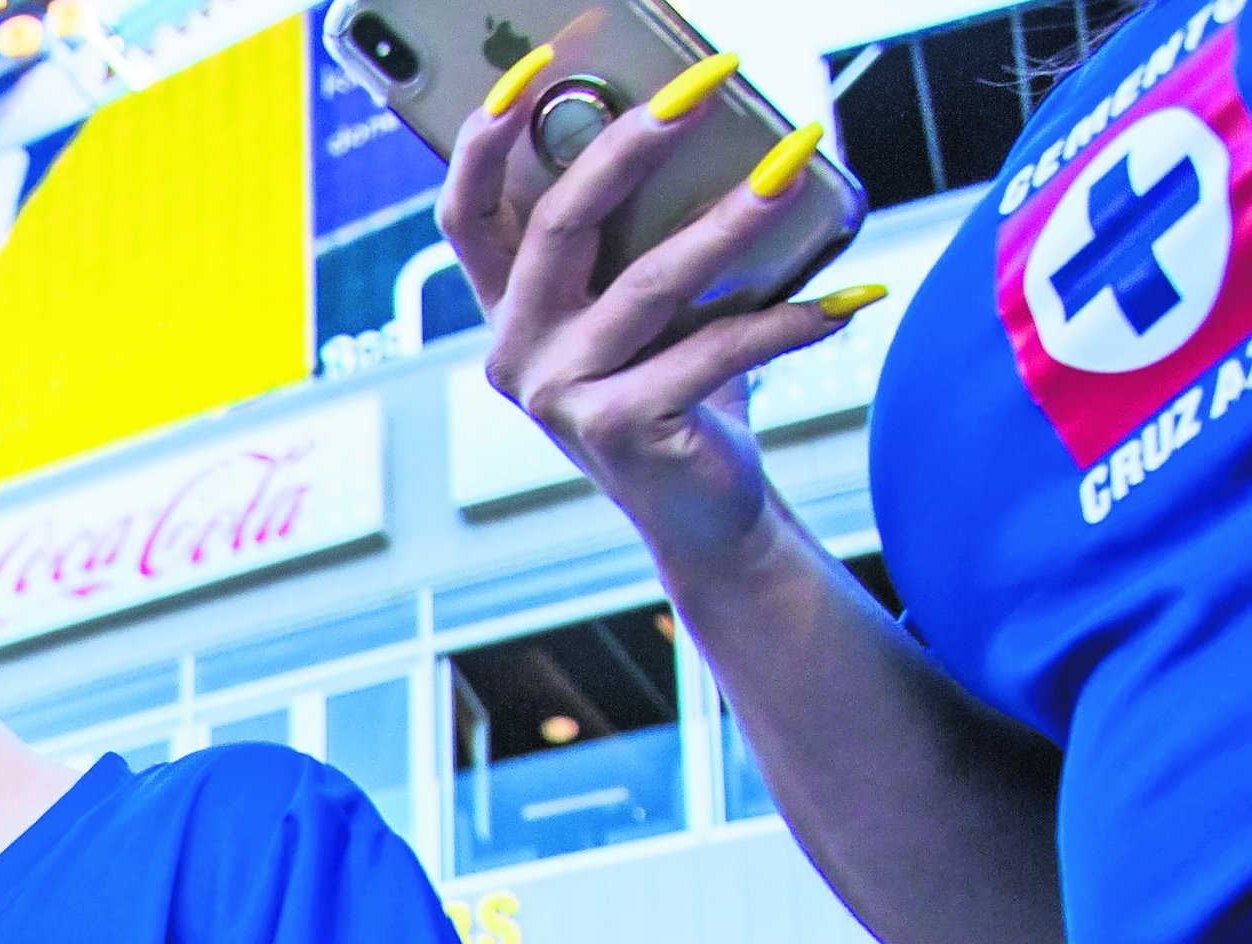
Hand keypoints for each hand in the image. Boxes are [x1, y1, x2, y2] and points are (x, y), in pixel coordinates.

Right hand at [440, 56, 875, 569]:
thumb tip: (714, 124)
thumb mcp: (649, 302)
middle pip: (558, 224)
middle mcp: (517, 349)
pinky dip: (789, 321)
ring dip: (732, 218)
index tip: (533, 65)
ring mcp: (561, 394)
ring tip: (795, 165)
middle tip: (704, 85)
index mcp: (509, 307)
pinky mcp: (620, 428)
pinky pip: (714, 351)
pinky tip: (847, 299)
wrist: (701, 505)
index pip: (468, 214)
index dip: (485, 139)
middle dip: (630, 143)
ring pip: (650, 282)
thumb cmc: (678, 384)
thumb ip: (643, 234)